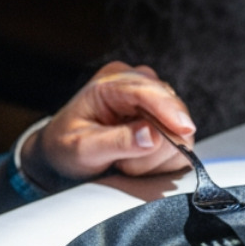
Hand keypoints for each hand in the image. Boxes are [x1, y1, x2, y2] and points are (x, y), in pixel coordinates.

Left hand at [28, 61, 196, 180]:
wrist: (60, 153)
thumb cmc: (65, 147)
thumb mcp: (82, 148)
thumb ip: (116, 142)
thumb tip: (152, 136)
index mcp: (111, 82)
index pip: (148, 90)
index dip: (168, 110)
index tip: (184, 130)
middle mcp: (134, 83)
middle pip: (170, 108)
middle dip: (156, 143)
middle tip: (125, 163)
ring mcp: (150, 100)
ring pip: (180, 127)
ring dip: (158, 155)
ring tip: (126, 161)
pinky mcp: (161, 118)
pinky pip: (181, 140)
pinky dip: (164, 159)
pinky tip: (139, 160)